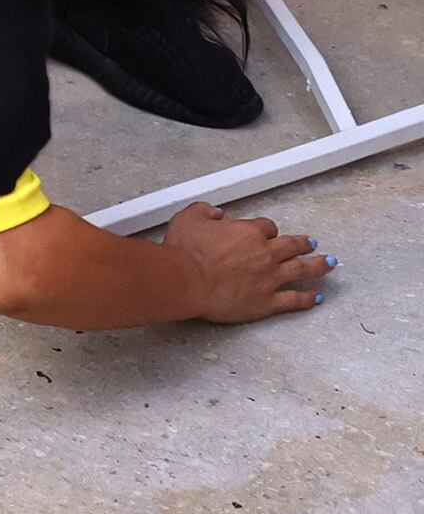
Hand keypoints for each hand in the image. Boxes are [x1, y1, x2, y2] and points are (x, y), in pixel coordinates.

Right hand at [161, 200, 328, 322]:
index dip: (268, 229)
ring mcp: (270, 279)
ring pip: (302, 269)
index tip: (267, 232)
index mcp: (248, 233)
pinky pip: (294, 300)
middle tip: (311, 243)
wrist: (187, 280)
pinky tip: (316, 297)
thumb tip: (215, 212)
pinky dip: (307, 299)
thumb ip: (204, 211)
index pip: (267, 226)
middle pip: (293, 245)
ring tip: (328, 263)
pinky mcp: (268, 302)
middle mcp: (265, 254)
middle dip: (304, 244)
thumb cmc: (185, 251)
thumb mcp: (188, 219)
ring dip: (318, 266)